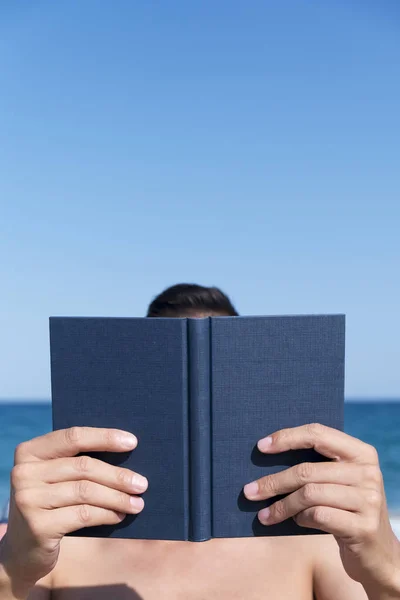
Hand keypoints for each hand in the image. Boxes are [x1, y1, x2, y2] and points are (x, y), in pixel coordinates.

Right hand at [0, 427, 146, 596]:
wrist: (22, 550)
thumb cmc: (50, 504)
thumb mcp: (55, 478)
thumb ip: (77, 462)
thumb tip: (126, 451)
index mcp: (30, 451)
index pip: (73, 437)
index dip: (105, 438)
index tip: (132, 442)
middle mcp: (24, 472)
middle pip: (84, 466)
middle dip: (117, 475)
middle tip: (142, 484)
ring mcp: (28, 499)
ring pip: (86, 491)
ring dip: (117, 497)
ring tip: (137, 503)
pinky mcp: (38, 526)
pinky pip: (83, 514)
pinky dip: (107, 514)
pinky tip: (119, 516)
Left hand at [243, 424, 399, 593]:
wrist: (379, 553)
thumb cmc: (347, 509)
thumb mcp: (340, 481)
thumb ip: (318, 465)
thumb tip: (267, 451)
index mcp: (362, 453)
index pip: (318, 434)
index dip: (287, 437)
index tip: (261, 447)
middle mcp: (368, 472)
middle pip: (307, 470)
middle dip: (273, 481)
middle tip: (249, 491)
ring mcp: (369, 500)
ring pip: (309, 494)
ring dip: (281, 506)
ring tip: (265, 515)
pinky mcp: (363, 527)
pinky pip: (318, 516)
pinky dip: (300, 519)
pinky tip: (295, 522)